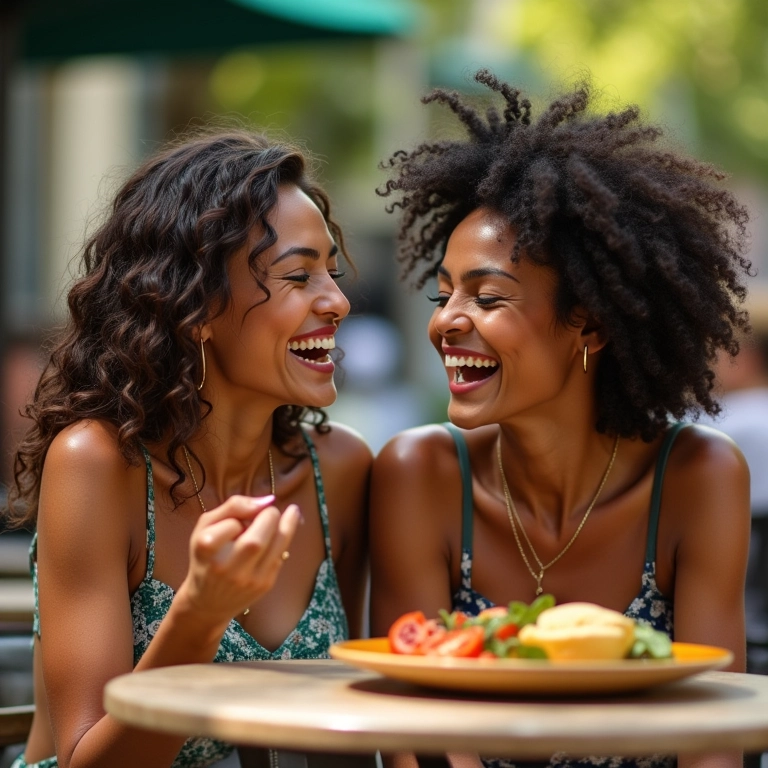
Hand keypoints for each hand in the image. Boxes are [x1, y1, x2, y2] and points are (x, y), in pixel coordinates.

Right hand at [178, 494, 301, 624]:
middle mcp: (227, 568)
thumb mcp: (206, 526)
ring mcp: (248, 579)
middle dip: (270, 517)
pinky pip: (282, 555)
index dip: (239, 518)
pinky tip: (280, 534)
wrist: (208, 601)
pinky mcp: (265, 585)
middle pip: (257, 539)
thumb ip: (234, 506)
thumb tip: (267, 500)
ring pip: (278, 545)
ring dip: (286, 524)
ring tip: (291, 513)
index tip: (238, 521)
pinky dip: (283, 540)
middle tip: (269, 512)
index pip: (232, 524)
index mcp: (207, 550)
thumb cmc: (207, 556)